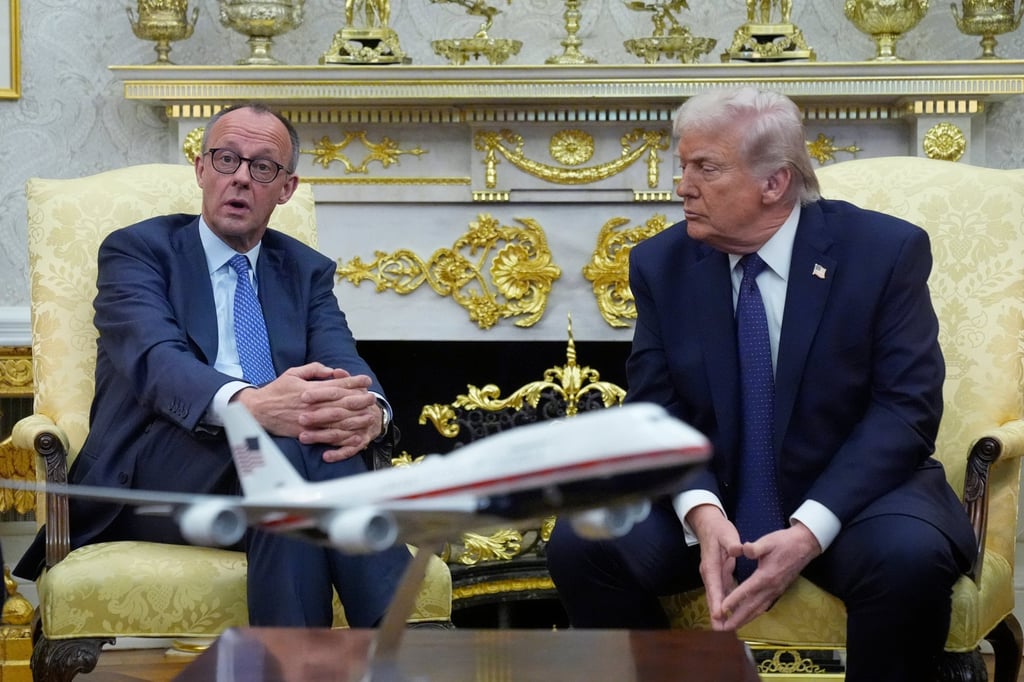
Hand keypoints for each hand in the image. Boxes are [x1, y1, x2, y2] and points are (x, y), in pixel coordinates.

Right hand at [232, 362, 380, 461]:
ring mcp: (310, 421)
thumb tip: (332, 371)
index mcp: (310, 389)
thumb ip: (313, 370)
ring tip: (369, 415)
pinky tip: (355, 435)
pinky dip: (343, 437)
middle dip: (360, 399)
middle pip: (341, 403)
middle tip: (372, 398)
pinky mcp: (307, 433)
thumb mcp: (292, 373)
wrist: (257, 411)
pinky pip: (328, 436)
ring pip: (338, 420)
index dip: (354, 382)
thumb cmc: (276, 390)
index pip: (337, 385)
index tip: (367, 380)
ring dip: (356, 418)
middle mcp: (313, 405)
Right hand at [685, 504, 739, 629]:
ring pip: (715, 597)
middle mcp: (709, 573)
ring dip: (718, 613)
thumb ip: (732, 542)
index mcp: (711, 564)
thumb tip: (737, 549)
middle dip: (715, 613)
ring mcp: (712, 576)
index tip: (719, 614)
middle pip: (712, 596)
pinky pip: (719, 594)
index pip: (714, 584)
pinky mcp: (716, 576)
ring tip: (723, 630)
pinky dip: (722, 606)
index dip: (717, 599)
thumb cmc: (719, 530)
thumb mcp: (726, 533)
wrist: (708, 525)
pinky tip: (727, 616)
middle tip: (719, 631)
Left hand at [716, 522, 821, 630]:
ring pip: (758, 609)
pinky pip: (763, 606)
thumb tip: (743, 549)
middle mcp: (771, 587)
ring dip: (744, 620)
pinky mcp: (778, 591)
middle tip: (723, 628)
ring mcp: (775, 591)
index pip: (747, 591)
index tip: (722, 609)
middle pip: (752, 607)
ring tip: (731, 627)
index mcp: (766, 576)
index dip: (734, 600)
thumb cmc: (785, 542)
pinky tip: (746, 617)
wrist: (805, 546)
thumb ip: (755, 547)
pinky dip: (753, 614)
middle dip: (737, 618)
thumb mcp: (768, 541)